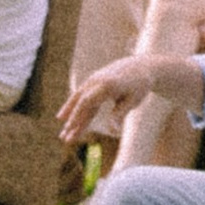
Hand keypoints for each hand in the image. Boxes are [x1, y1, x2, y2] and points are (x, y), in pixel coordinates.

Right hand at [59, 51, 188, 144]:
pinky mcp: (94, 82)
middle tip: (64, 139)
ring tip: (62, 133)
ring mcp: (94, 80)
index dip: (77, 116)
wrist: (142, 65)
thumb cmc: (140, 85)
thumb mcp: (132, 100)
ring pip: (78, 100)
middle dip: (71, 121)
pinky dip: (75, 109)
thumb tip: (113, 131)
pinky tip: (65, 118)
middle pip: (80, 102)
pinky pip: (83, 97)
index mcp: (107, 85)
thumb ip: (119, 114)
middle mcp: (97, 80)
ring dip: (70, 116)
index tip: (70, 129)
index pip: (86, 102)